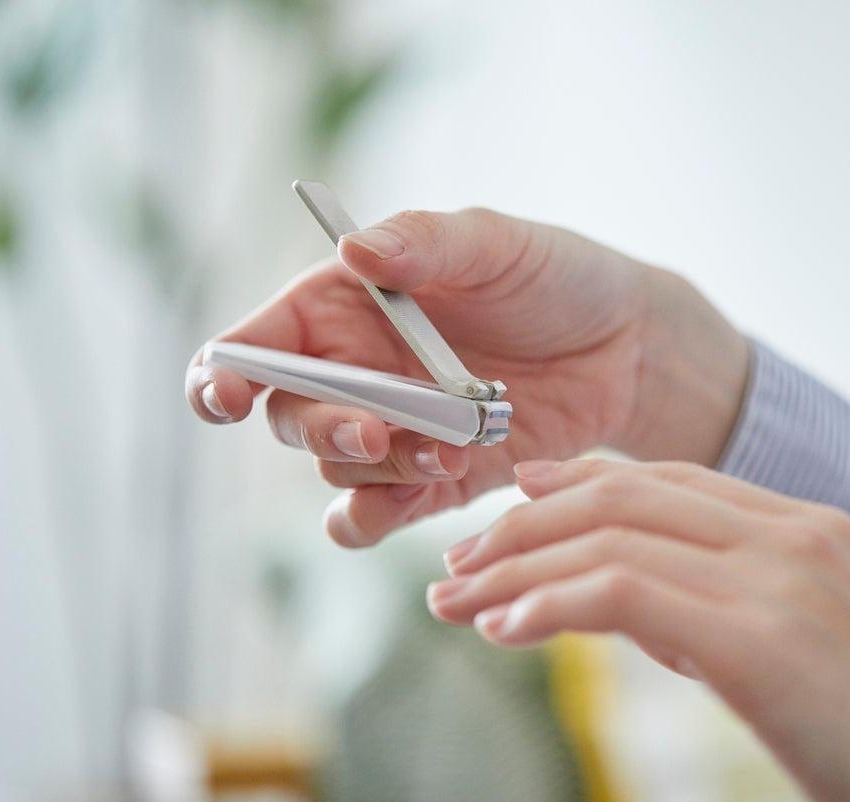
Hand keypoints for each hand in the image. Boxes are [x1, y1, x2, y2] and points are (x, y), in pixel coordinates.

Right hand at [186, 210, 747, 545]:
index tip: (225, 396)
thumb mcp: (495, 241)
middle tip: (376, 430)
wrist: (627, 346)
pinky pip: (380, 513)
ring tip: (443, 452)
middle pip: (290, 418)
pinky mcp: (434, 481)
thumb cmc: (556, 275)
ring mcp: (394, 431)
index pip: (256, 343)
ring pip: (337, 473)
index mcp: (343, 305)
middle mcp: (356, 372)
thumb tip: (356, 247)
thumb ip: (426, 242)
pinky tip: (437, 483)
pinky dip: (389, 512)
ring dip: (375, 471)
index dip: (222, 373)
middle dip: (322, 429)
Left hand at [427, 459, 849, 801]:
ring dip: (517, 568)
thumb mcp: (796, 645)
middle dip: (523, 524)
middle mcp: (788, 530)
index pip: (661, 478)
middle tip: (459, 565)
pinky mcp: (761, 636)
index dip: (572, 485)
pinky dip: (551, 604)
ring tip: (459, 603)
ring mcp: (778, 574)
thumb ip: (713, 606)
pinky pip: (624, 593)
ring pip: (610, 535)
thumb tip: (621, 600)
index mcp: (801, 524)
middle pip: (621, 492)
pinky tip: (507, 631)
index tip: (510, 508)